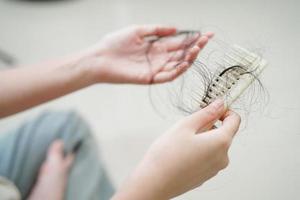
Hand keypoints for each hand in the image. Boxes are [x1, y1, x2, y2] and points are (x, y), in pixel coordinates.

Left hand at [80, 25, 212, 83]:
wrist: (100, 58)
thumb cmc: (115, 43)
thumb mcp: (138, 30)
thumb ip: (157, 30)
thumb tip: (176, 29)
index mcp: (157, 46)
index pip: (179, 43)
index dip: (193, 39)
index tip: (207, 34)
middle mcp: (158, 58)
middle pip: (181, 54)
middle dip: (196, 47)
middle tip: (206, 40)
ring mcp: (155, 69)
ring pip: (177, 65)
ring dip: (189, 58)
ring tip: (197, 49)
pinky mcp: (149, 78)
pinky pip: (167, 76)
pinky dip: (177, 71)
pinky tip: (185, 63)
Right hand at [113, 100, 240, 199]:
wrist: (154, 183)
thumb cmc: (167, 156)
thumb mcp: (185, 125)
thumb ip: (206, 113)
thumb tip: (220, 104)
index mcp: (221, 142)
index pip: (234, 120)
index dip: (224, 110)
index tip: (211, 108)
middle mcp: (222, 157)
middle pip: (223, 133)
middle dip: (209, 125)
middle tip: (188, 126)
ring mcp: (214, 169)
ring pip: (214, 145)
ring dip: (202, 138)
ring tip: (182, 141)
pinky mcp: (205, 175)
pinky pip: (207, 156)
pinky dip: (199, 150)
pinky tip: (181, 153)